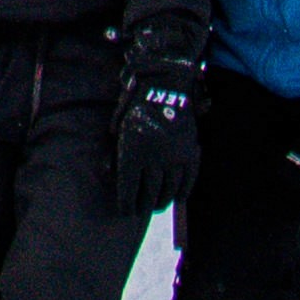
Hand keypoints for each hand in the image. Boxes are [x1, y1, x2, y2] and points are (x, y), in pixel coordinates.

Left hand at [112, 49, 201, 215]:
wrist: (165, 87)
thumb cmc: (137, 108)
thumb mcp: (121, 127)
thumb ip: (116, 152)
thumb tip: (108, 175)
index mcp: (133, 150)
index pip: (128, 188)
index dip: (126, 203)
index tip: (124, 211)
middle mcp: (154, 157)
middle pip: (149, 192)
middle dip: (143, 205)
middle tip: (140, 211)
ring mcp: (175, 156)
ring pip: (168, 189)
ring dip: (162, 201)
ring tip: (157, 206)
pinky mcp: (191, 153)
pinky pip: (188, 180)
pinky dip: (182, 191)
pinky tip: (176, 198)